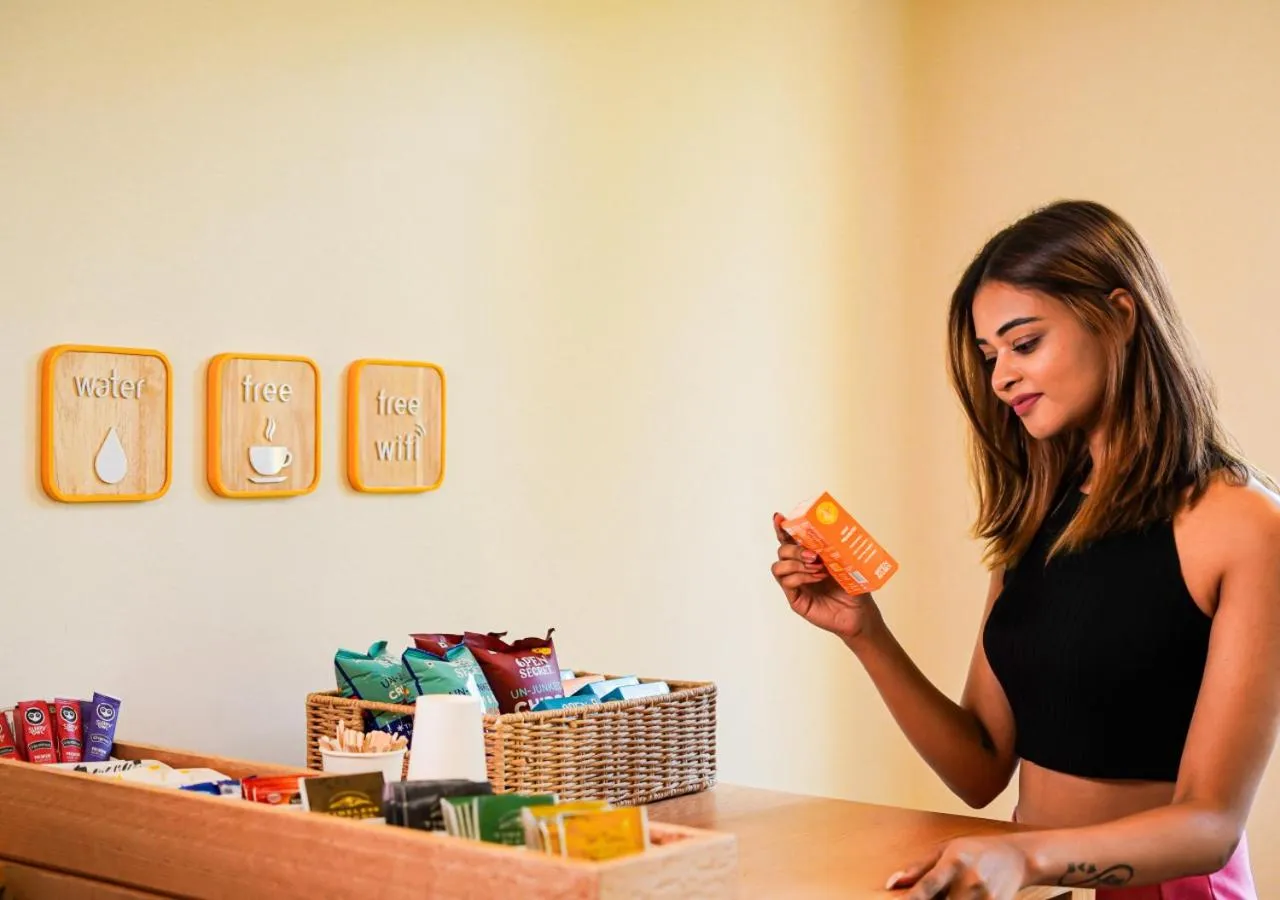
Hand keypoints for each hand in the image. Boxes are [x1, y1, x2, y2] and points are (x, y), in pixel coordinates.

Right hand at [771, 513, 874, 642]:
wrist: (859, 612)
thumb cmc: (853, 587)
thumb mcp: (845, 562)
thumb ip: (834, 548)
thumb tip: (831, 530)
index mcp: (808, 556)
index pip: (789, 539)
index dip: (781, 528)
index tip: (779, 517)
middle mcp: (798, 568)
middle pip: (781, 550)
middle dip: (794, 548)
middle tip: (814, 554)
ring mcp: (795, 584)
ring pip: (779, 566)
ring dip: (797, 563)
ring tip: (817, 567)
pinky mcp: (795, 598)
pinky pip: (787, 582)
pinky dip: (801, 577)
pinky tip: (817, 577)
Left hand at [886, 837, 1030, 899]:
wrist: (1015, 857)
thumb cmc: (975, 850)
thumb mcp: (944, 850)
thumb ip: (918, 868)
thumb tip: (891, 883)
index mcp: (954, 861)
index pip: (928, 886)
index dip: (912, 899)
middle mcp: (970, 880)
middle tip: (935, 893)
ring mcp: (985, 897)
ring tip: (948, 893)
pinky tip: (961, 896)